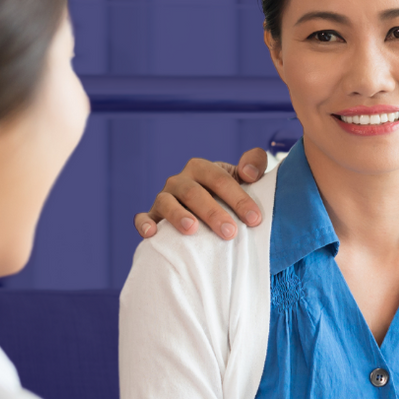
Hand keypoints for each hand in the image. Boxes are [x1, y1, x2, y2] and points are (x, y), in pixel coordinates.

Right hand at [133, 146, 269, 239]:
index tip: (255, 219)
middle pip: (194, 193)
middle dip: (213, 212)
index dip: (238, 198)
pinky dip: (145, 224)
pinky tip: (151, 234)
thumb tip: (250, 172)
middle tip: (230, 232)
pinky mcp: (153, 216)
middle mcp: (180, 180)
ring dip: (178, 215)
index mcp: (202, 168)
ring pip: (167, 203)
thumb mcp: (243, 177)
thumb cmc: (227, 195)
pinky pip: (143, 218)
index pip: (220, 179)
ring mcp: (164, 197)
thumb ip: (254, 164)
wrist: (207, 210)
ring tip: (192, 229)